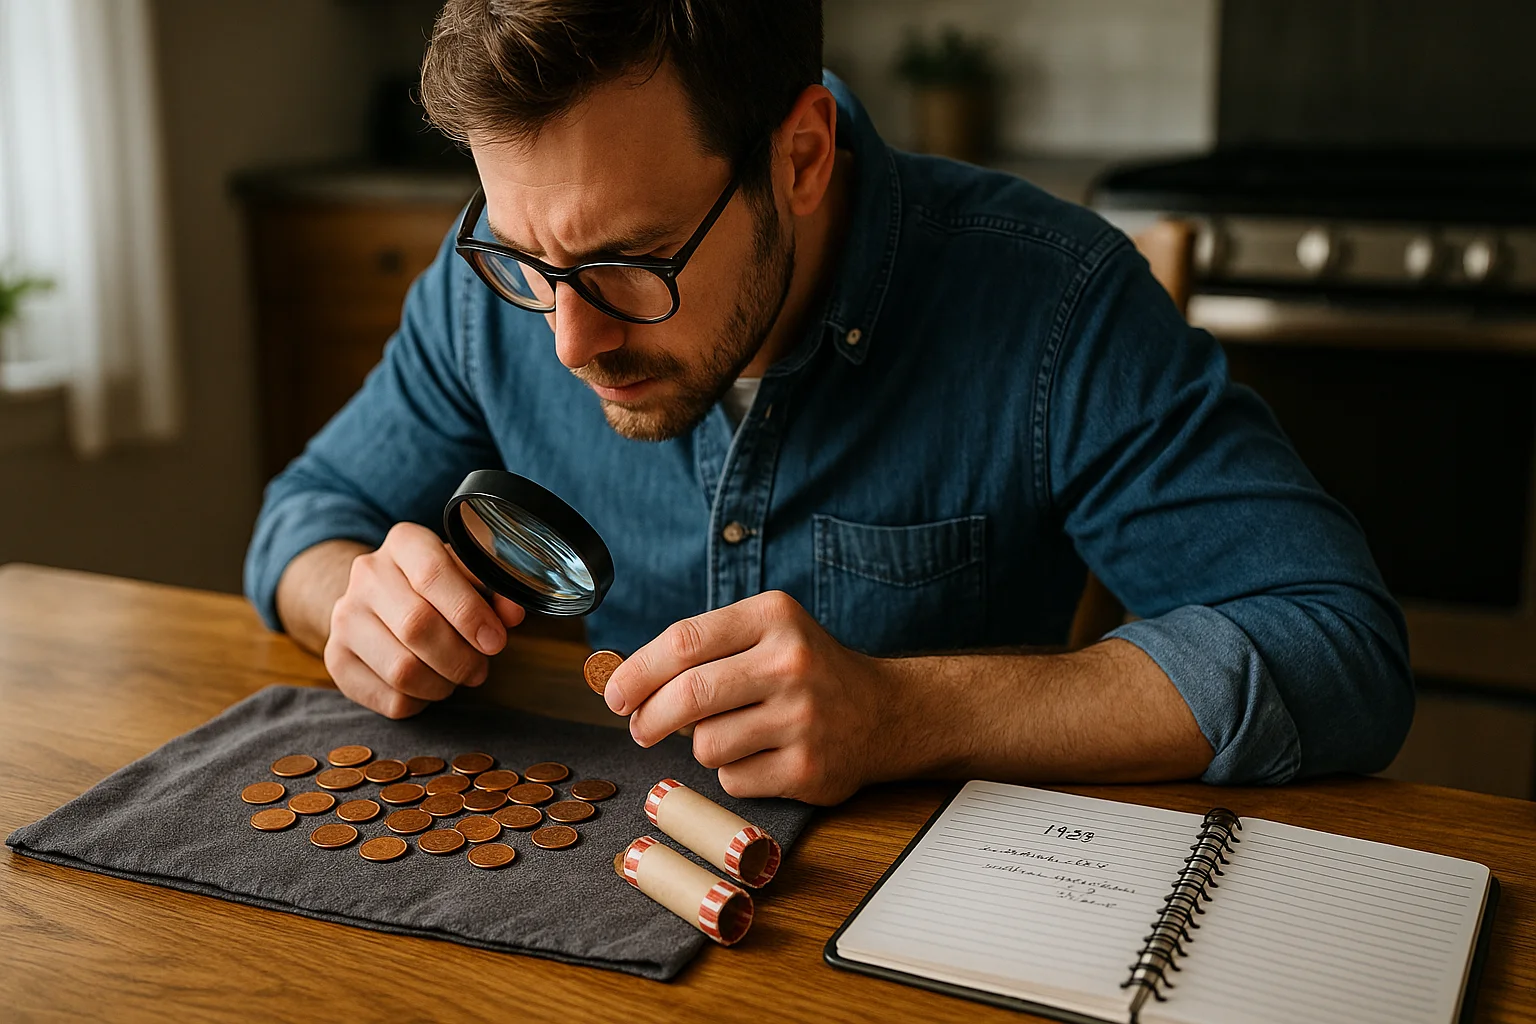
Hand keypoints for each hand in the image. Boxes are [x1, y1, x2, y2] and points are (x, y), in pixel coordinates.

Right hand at [325, 522, 524, 717]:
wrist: (380, 601)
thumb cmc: (440, 589)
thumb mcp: (471, 577)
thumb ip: (496, 592)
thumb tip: (512, 615)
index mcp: (405, 542)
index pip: (432, 573)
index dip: (469, 613)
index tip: (495, 641)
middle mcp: (366, 574)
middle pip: (416, 626)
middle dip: (460, 657)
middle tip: (480, 668)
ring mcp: (344, 617)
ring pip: (401, 669)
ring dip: (442, 684)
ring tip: (455, 677)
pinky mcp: (336, 658)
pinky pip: (388, 698)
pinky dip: (419, 702)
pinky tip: (427, 687)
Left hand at [603, 591, 899, 804]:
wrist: (885, 713)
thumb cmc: (806, 671)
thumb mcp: (765, 633)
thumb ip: (703, 649)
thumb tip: (625, 683)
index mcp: (774, 616)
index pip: (683, 641)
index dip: (637, 672)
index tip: (614, 694)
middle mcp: (791, 662)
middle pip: (688, 695)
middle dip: (649, 718)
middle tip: (640, 728)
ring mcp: (802, 718)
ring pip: (706, 745)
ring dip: (703, 746)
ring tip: (731, 734)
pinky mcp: (808, 768)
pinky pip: (733, 779)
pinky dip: (734, 773)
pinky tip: (762, 756)